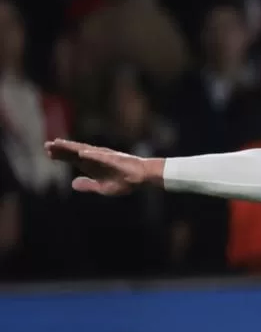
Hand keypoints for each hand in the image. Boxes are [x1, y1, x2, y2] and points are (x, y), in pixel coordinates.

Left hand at [45, 139, 162, 195]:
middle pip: (75, 152)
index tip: (48, 153)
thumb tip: (72, 183)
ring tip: (60, 144)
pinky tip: (81, 153)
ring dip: (72, 147)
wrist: (142, 178)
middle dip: (61, 149)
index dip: (61, 156)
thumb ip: (88, 185)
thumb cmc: (124, 181)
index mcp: (92, 166)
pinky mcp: (114, 159)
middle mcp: (96, 158)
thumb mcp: (103, 188)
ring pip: (85, 150)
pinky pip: (101, 156)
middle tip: (47, 145)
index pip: (73, 159)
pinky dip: (91, 154)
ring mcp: (104, 157)